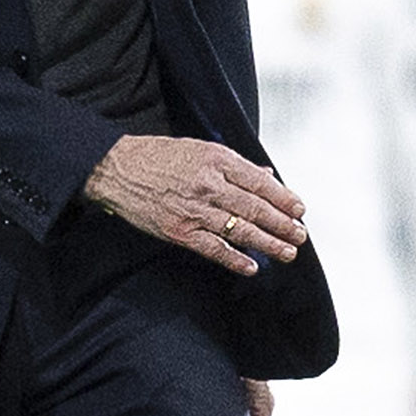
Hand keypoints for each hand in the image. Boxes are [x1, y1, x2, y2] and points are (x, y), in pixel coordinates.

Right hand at [84, 134, 305, 273]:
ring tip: (287, 252)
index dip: (283, 198)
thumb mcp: (199, 149)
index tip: (299, 209)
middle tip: (300, 235)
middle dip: (282, 224)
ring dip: (267, 244)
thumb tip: (265, 175)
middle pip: (255, 208)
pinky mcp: (179, 231)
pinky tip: (251, 267)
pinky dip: (234, 259)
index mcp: (216, 160)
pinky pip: (213, 248)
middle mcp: (208, 184)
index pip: (260, 182)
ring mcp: (194, 209)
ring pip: (240, 230)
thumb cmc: (157, 156)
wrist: (116, 168)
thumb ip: (234, 165)